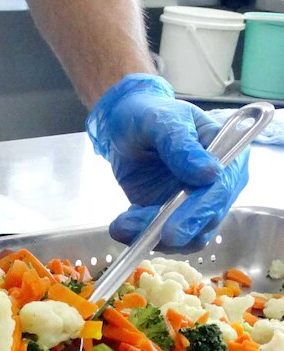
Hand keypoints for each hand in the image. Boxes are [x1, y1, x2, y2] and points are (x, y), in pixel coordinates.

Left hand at [86, 74, 248, 250]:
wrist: (124, 125)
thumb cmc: (149, 115)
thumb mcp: (162, 121)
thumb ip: (181, 145)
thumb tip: (209, 173)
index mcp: (228, 155)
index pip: (222, 189)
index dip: (201, 211)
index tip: (176, 228)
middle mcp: (219, 184)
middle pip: (207, 218)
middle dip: (176, 229)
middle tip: (146, 233)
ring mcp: (196, 202)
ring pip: (187, 235)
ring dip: (155, 235)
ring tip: (122, 225)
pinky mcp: (172, 214)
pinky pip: (164, 235)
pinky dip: (143, 235)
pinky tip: (122, 225)